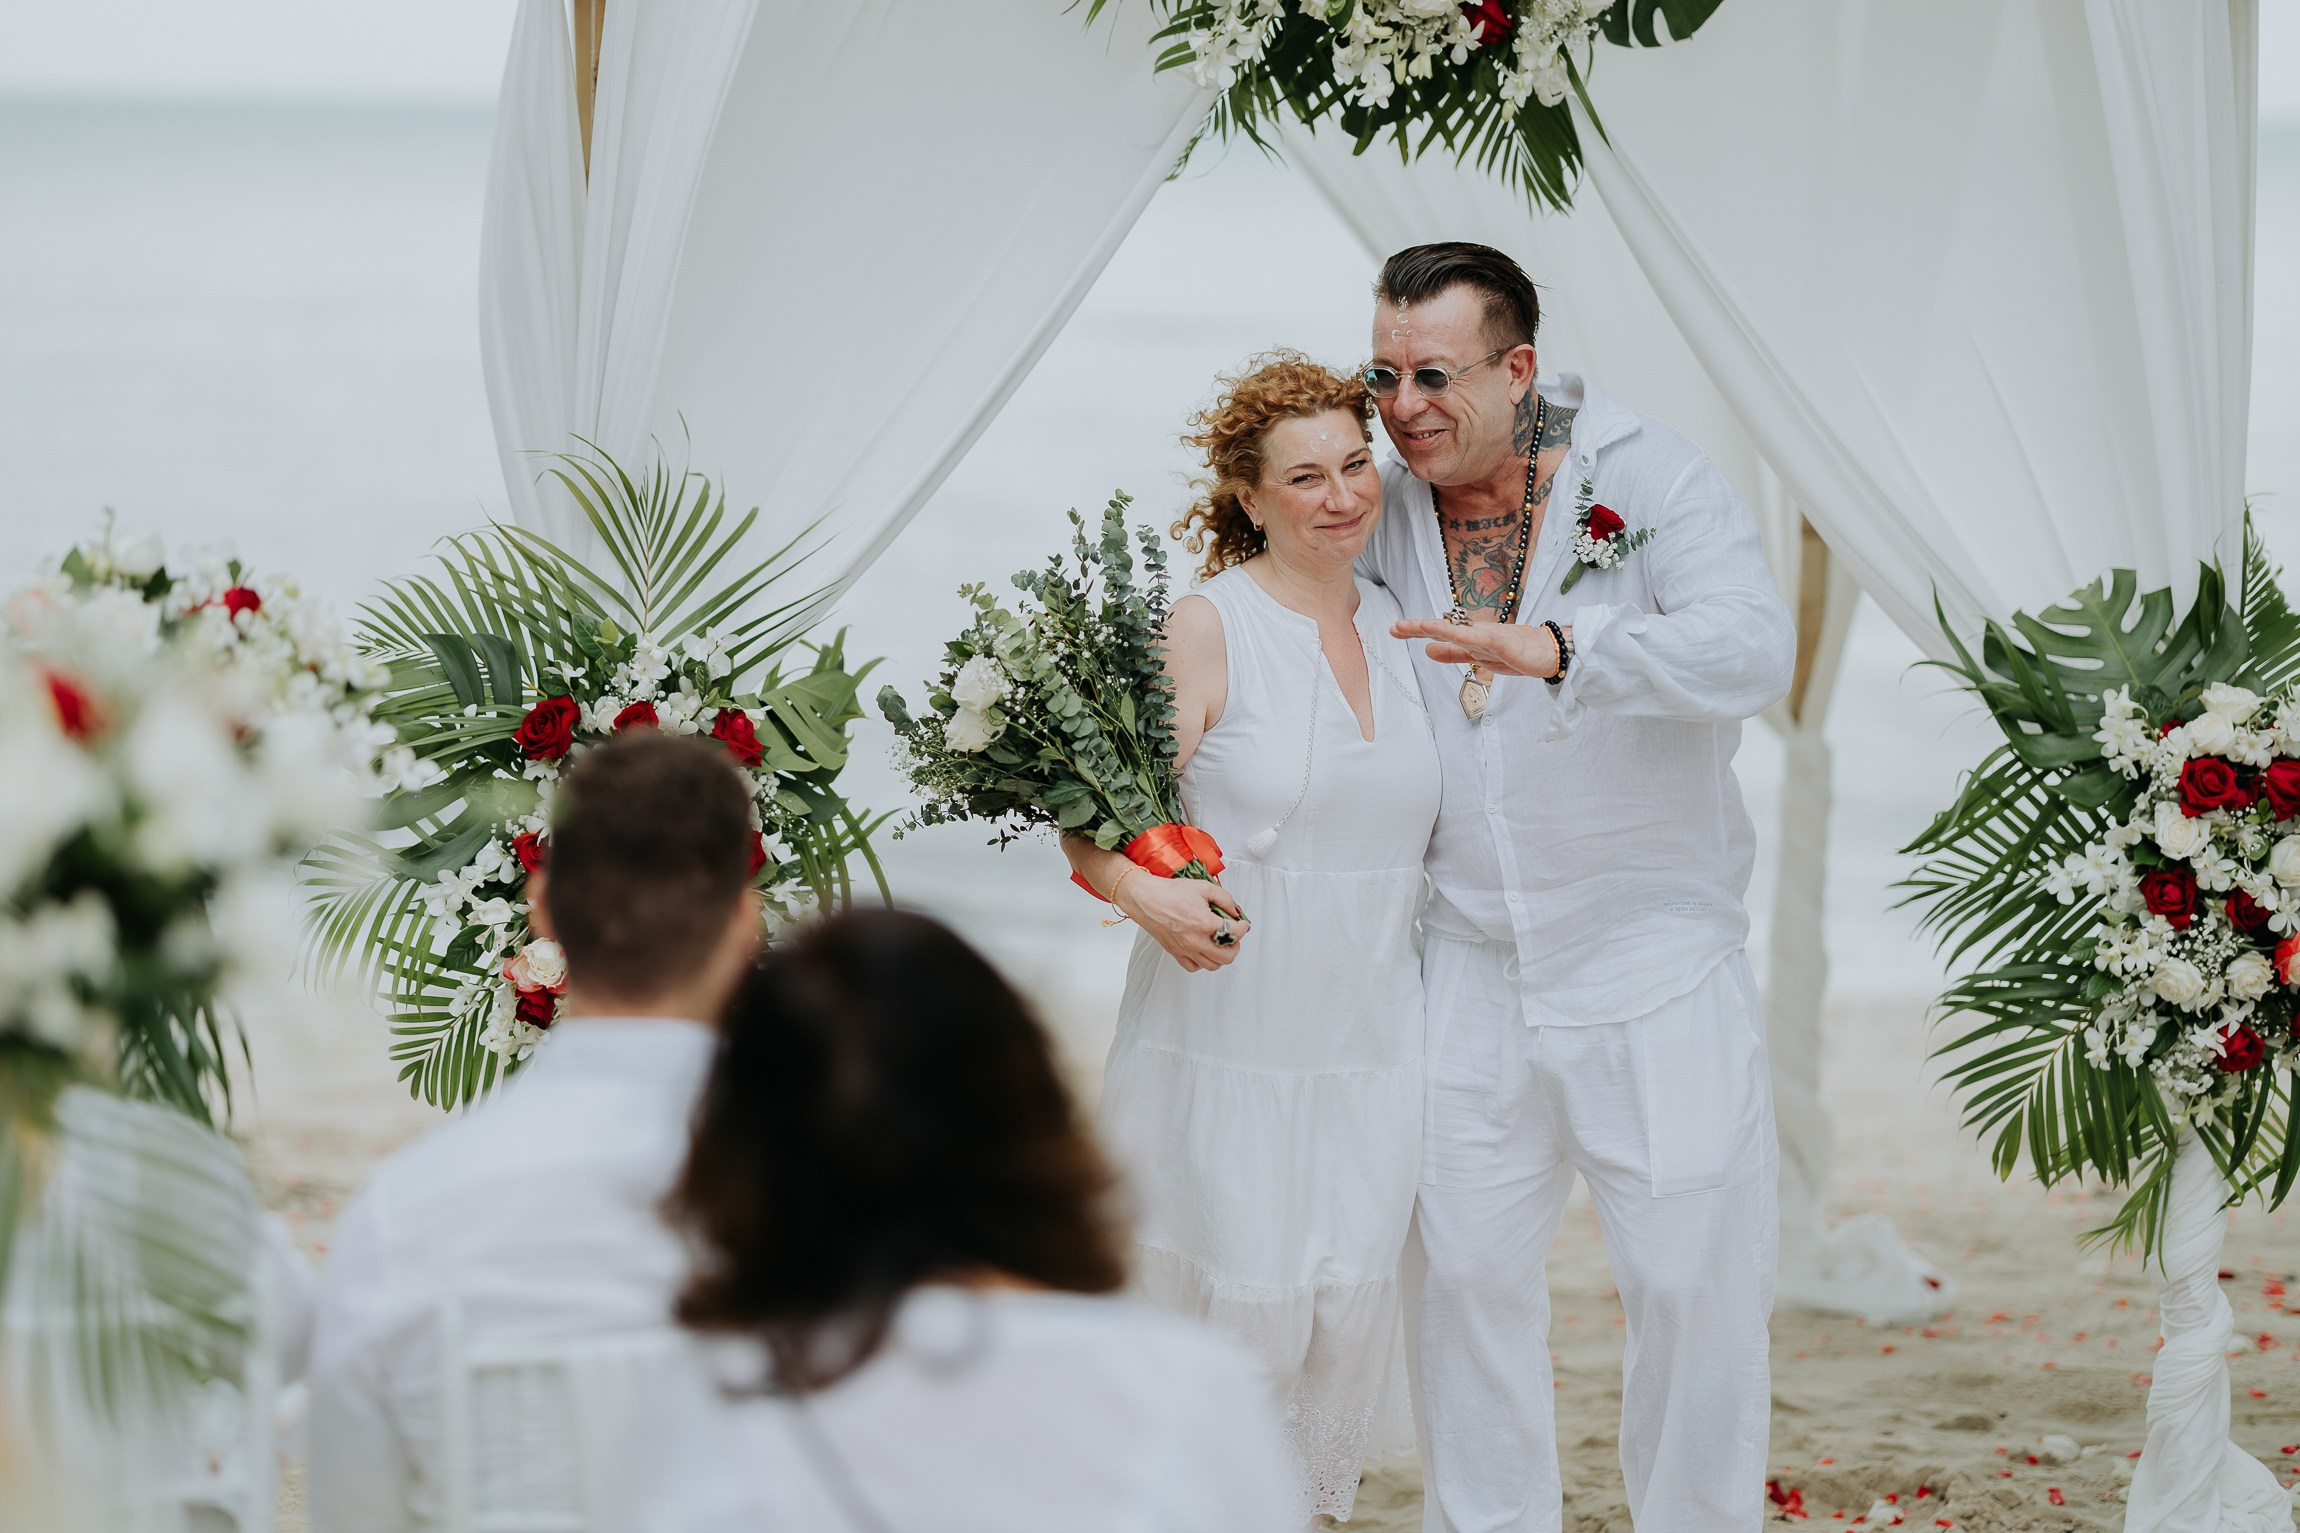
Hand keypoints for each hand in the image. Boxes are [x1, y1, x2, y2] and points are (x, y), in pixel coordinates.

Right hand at [1115, 871, 1249, 971]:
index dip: (1244, 928)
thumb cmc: (1169, 892)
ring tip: (1220, 944)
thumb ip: (1224, 898)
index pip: (1234, 933)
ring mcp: (1185, 949)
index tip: (1243, 924)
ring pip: (1212, 965)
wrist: (1144, 899)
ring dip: (1220, 956)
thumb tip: (1234, 910)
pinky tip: (1203, 950)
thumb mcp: (1203, 887)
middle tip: (1233, 936)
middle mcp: (1195, 940)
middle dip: (1235, 946)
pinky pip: (1193, 967)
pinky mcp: (1175, 952)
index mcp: (1204, 923)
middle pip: (1227, 957)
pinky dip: (1202, 962)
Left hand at [1391, 616, 1564, 678]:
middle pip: (1445, 628)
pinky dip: (1470, 636)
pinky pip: (1486, 640)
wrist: (1548, 651)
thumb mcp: (1477, 657)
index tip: (1394, 629)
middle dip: (1421, 627)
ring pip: (1461, 630)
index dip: (1417, 630)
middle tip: (1397, 626)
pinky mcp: (1505, 643)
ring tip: (1420, 626)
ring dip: (1441, 628)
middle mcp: (1476, 633)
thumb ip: (1453, 653)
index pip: (1439, 632)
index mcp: (1469, 637)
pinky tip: (1456, 635)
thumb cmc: (1515, 653)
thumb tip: (1426, 650)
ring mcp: (1491, 636)